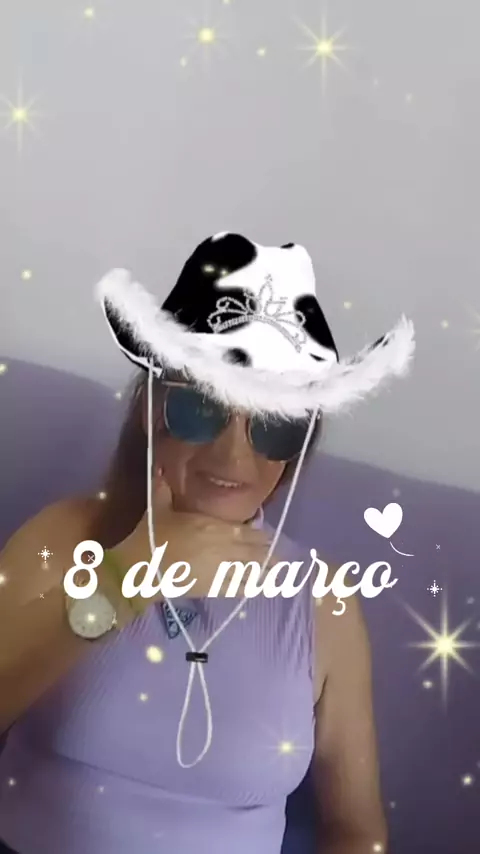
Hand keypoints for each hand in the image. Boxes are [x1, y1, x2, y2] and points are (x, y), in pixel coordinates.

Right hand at [112, 477, 274, 599]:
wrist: (141, 568)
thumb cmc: (152, 535)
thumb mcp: (158, 507)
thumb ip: (164, 488)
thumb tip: (161, 468)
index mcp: (215, 526)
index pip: (248, 531)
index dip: (260, 535)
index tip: (267, 536)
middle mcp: (224, 547)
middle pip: (255, 552)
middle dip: (268, 553)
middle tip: (280, 556)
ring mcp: (221, 570)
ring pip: (252, 571)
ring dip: (266, 571)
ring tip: (278, 572)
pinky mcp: (213, 588)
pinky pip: (239, 588)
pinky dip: (251, 586)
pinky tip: (261, 587)